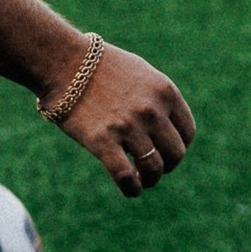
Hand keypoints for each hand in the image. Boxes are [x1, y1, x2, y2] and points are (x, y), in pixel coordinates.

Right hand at [57, 42, 194, 197]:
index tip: (167, 152)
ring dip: (150, 179)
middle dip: (167, 166)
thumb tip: (165, 125)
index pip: (187, 132)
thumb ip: (157, 97)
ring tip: (142, 180)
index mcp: (165, 91)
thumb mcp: (140, 73)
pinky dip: (132, 188)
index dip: (180, 147)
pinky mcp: (103, 141)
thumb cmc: (99, 66)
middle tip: (154, 169)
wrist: (63, 61)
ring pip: (154, 168)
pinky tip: (131, 190)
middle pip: (176, 153)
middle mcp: (152, 110)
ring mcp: (128, 127)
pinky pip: (126, 176)